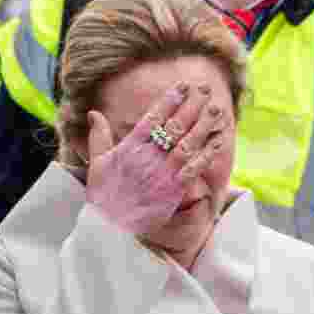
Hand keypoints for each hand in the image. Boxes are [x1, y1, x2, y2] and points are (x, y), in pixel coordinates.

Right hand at [84, 81, 222, 235]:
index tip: (182, 86)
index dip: (169, 101)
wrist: (110, 227)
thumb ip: (98, 137)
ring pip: (186, 144)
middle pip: (173, 127)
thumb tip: (94, 113)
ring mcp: (161, 173)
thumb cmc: (104, 194)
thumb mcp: (96, 164)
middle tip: (205, 89)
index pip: (152, 119)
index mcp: (129, 148)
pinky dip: (207, 154)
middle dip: (191, 106)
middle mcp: (147, 158)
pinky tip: (219, 141)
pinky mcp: (173, 189)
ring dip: (202, 126)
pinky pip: (193, 168)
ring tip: (216, 109)